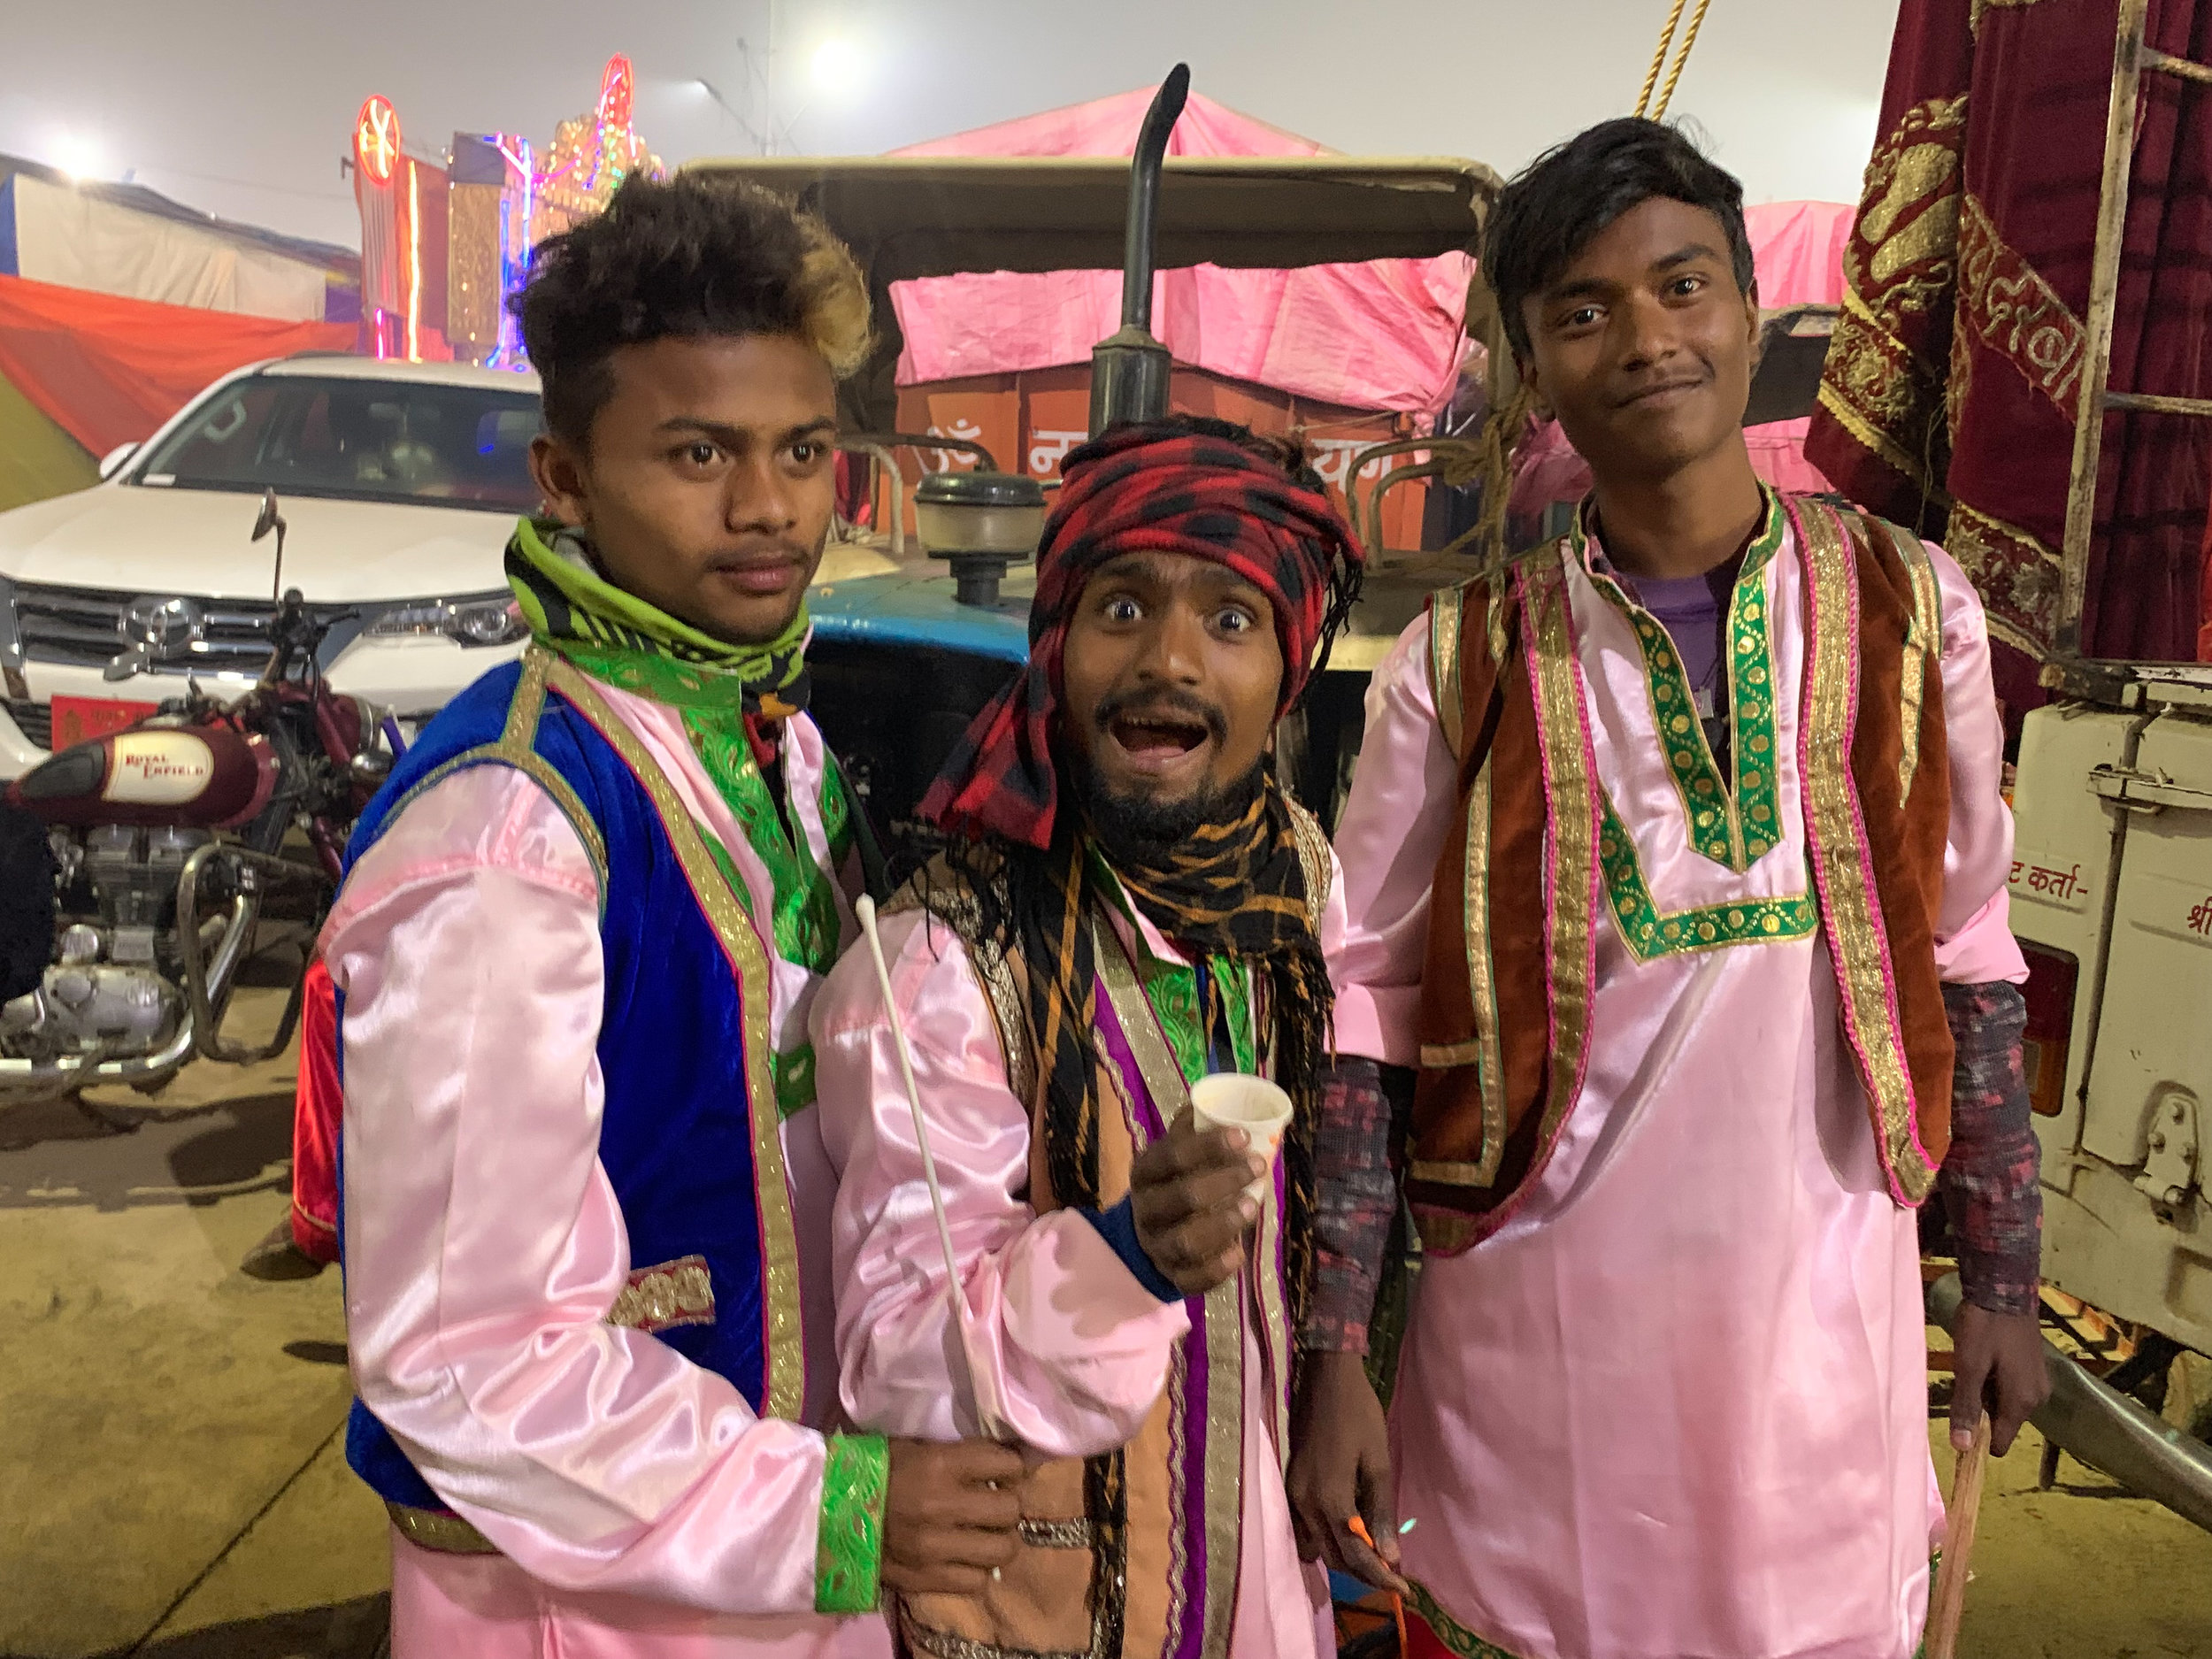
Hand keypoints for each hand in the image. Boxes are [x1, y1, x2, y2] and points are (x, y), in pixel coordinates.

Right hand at [881, 1438, 1024, 1596]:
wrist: (824, 1512)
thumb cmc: (873, 1471)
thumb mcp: (915, 1447)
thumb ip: (958, 1455)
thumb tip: (1000, 1461)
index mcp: (940, 1465)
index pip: (1007, 1464)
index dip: (1012, 1467)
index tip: (1006, 1472)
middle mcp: (943, 1506)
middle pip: (1010, 1510)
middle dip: (1008, 1506)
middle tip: (996, 1505)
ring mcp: (936, 1548)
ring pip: (1002, 1550)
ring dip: (998, 1541)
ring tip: (985, 1536)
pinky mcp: (926, 1578)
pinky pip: (976, 1581)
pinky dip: (976, 1570)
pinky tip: (964, 1559)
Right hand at [1130, 1116, 1266, 1295]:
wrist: (1144, 1237)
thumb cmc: (1169, 1185)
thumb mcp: (1171, 1156)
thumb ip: (1190, 1132)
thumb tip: (1221, 1101)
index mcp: (1144, 1173)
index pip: (1171, 1156)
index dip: (1208, 1146)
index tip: (1244, 1136)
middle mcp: (1146, 1211)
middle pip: (1181, 1198)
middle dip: (1224, 1181)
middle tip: (1257, 1167)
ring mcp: (1158, 1247)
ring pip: (1187, 1241)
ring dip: (1224, 1223)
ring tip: (1253, 1206)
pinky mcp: (1172, 1277)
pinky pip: (1193, 1279)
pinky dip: (1218, 1268)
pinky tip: (1239, 1251)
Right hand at [1288, 1349, 1406, 1593]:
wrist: (1324, 1378)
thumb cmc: (1358, 1416)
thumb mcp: (1377, 1462)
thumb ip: (1380, 1512)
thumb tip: (1389, 1557)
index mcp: (1330, 1499)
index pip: (1355, 1554)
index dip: (1381, 1577)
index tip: (1404, 1590)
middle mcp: (1305, 1504)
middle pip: (1333, 1557)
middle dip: (1364, 1571)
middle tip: (1394, 1573)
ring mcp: (1293, 1495)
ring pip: (1316, 1547)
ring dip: (1343, 1558)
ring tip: (1373, 1555)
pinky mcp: (1290, 1486)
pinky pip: (1305, 1530)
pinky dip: (1326, 1541)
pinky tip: (1347, 1533)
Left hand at [1950, 1302, 2049, 1456]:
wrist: (2005, 1287)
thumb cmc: (1985, 1327)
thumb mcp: (1969, 1367)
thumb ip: (1966, 1407)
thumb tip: (1963, 1448)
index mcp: (2023, 1403)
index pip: (1999, 1442)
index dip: (1976, 1438)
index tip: (1956, 1416)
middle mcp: (2037, 1398)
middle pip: (2000, 1421)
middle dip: (1979, 1406)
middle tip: (1966, 1374)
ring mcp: (2038, 1382)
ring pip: (2003, 1402)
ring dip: (1985, 1390)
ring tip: (1975, 1360)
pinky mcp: (2034, 1368)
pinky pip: (2010, 1387)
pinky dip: (1994, 1378)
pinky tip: (1985, 1354)